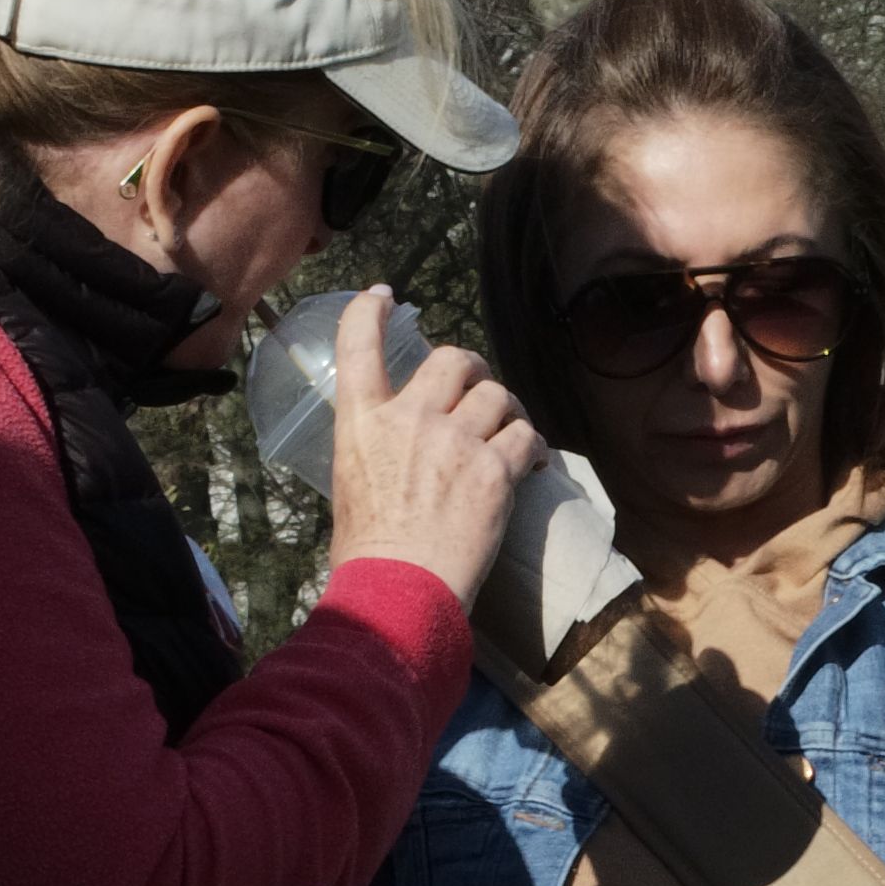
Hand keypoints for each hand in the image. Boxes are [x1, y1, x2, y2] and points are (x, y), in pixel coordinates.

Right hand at [318, 289, 546, 626]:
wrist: (398, 589)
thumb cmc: (367, 550)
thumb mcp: (352, 481)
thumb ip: (378, 445)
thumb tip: (403, 442)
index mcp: (361, 421)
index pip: (357, 346)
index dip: (369, 312)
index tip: (383, 296)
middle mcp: (409, 418)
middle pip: (453, 359)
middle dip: (472, 369)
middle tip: (478, 390)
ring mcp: (454, 440)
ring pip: (497, 394)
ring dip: (507, 409)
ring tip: (510, 431)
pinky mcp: (494, 469)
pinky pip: (526, 435)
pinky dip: (533, 446)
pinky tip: (532, 463)